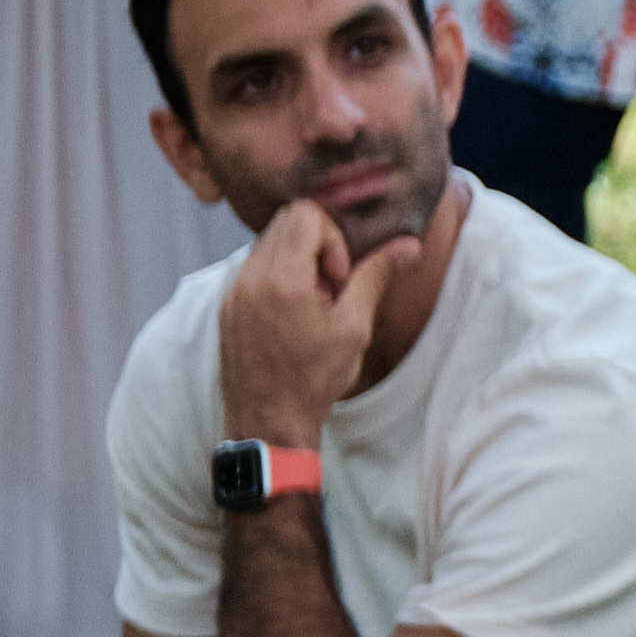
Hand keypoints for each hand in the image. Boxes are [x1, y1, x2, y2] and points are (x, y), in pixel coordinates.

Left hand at [215, 192, 395, 449]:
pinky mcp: (226, 306)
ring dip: (297, 260)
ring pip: (268, 242)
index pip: (305, 215)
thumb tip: (408, 245)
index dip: (333, 238)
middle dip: (316, 244)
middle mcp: (249, 279)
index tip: (339, 278)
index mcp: (281, 279)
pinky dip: (278, 276)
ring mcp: (233, 293)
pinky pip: (254, 267)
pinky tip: (293, 314)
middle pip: (285, 221)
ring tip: (312, 303)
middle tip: (330, 287)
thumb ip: (375, 276)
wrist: (266, 421)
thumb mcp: (354, 328)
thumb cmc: (313, 379)